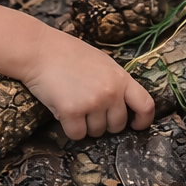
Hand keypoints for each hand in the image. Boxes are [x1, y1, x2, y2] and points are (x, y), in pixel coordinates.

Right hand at [20, 32, 155, 139]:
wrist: (40, 50)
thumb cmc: (69, 54)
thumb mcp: (102, 62)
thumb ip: (115, 82)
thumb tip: (124, 105)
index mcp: (121, 78)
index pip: (146, 105)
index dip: (143, 120)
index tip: (135, 125)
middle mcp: (111, 92)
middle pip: (117, 125)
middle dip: (105, 123)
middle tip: (89, 110)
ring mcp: (92, 102)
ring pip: (96, 132)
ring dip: (86, 125)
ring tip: (74, 104)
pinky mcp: (72, 112)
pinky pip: (77, 135)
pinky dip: (70, 129)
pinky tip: (64, 112)